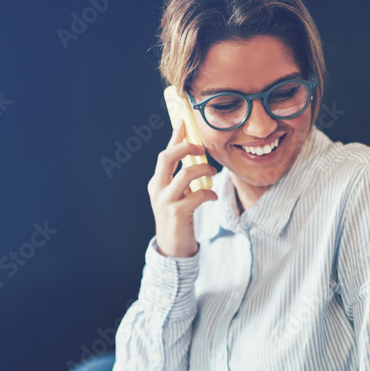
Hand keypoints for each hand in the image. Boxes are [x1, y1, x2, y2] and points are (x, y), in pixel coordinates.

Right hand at [147, 118, 217, 257]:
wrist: (173, 248)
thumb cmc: (178, 219)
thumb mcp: (176, 195)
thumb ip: (182, 178)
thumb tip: (196, 157)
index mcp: (156, 182)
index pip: (165, 154)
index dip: (175, 136)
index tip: (184, 121)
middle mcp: (157, 189)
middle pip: (167, 157)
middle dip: (186, 147)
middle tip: (202, 148)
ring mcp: (165, 202)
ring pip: (185, 174)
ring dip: (203, 170)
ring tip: (213, 172)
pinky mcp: (177, 214)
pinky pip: (197, 195)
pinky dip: (209, 193)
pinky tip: (212, 196)